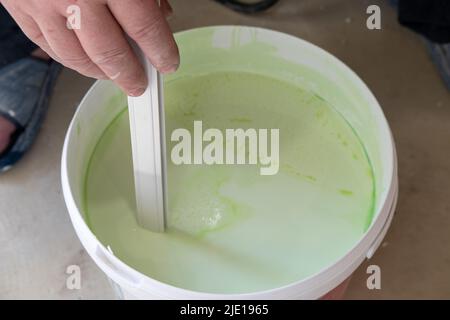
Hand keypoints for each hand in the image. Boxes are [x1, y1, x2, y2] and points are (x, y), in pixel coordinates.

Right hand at [1, 0, 178, 95]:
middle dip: (129, 75)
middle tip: (139, 83)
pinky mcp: (18, 5)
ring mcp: (41, 2)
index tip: (167, 63)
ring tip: (113, 75)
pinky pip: (46, 46)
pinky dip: (68, 59)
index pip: (144, 28)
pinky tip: (83, 61)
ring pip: (75, 57)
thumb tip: (160, 15)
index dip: (160, 52)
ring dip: (99, 72)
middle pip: (109, 53)